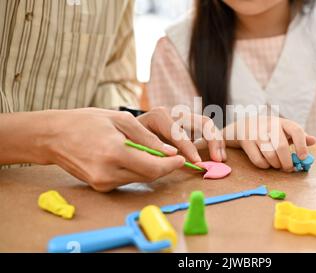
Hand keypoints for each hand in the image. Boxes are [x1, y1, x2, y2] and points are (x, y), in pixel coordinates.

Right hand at [42, 108, 184, 191]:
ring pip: (138, 179)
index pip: (153, 167)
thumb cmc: (86, 121)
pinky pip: (126, 179)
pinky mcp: (99, 187)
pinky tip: (129, 157)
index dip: (171, 165)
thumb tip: (170, 152)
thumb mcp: (119, 119)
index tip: (182, 158)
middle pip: (148, 176)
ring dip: (148, 167)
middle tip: (171, 156)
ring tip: (147, 152)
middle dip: (163, 167)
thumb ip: (147, 137)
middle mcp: (107, 173)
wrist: (53, 136)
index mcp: (114, 152)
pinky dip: (134, 170)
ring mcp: (102, 182)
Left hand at [137, 107, 225, 162]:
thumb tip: (172, 161)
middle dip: (211, 140)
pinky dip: (215, 141)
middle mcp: (174, 112)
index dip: (189, 148)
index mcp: (159, 115)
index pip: (179, 131)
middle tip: (217, 159)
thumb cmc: (130, 138)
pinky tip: (218, 155)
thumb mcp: (136, 143)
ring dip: (217, 141)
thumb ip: (153, 150)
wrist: (127, 129)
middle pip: (201, 121)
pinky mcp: (189, 124)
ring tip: (220, 158)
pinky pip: (207, 129)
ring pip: (207, 123)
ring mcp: (183, 116)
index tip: (197, 163)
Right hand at [224, 116, 315, 170]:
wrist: (245, 125)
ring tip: (277, 165)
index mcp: (283, 122)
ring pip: (269, 154)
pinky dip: (265, 165)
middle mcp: (270, 125)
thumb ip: (300, 136)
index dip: (301, 145)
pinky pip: (258, 160)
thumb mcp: (285, 130)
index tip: (303, 158)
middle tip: (289, 168)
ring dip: (276, 164)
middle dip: (287, 161)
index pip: (296, 131)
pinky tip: (267, 163)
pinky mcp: (246, 142)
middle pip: (281, 146)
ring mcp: (256, 133)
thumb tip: (313, 140)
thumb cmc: (270, 130)